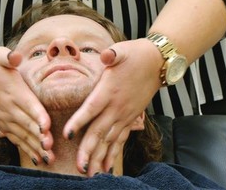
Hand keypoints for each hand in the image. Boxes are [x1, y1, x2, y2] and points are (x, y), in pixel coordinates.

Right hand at [0, 47, 54, 163]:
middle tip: (50, 149)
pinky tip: (35, 156)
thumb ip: (8, 57)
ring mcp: (4, 116)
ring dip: (34, 147)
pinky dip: (24, 147)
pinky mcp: (0, 121)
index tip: (46, 127)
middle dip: (39, 138)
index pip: (29, 105)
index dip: (38, 116)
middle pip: (27, 124)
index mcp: (14, 91)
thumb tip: (15, 56)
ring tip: (47, 158)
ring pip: (21, 135)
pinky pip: (14, 137)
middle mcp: (9, 107)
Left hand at [63, 38, 162, 175]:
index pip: (91, 109)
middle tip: (79, 168)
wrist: (157, 63)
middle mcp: (117, 107)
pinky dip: (114, 153)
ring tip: (92, 174)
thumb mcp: (122, 51)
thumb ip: (112, 55)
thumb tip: (106, 55)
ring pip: (110, 140)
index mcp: (110, 91)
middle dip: (88, 151)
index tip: (67, 135)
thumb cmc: (136, 55)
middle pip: (100, 131)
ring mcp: (125, 115)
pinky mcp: (131, 118)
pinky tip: (108, 167)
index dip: (79, 121)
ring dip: (100, 158)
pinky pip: (121, 139)